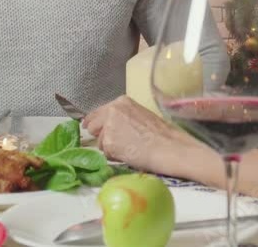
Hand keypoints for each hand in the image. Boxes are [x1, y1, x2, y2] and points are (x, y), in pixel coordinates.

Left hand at [84, 96, 201, 174]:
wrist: (169, 148)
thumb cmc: (162, 135)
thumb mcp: (141, 116)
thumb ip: (123, 117)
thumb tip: (109, 127)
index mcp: (121, 101)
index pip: (98, 112)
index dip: (94, 122)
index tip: (88, 127)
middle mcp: (112, 110)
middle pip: (93, 125)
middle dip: (100, 135)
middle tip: (116, 143)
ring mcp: (109, 126)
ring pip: (100, 141)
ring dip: (109, 147)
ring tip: (129, 149)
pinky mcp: (109, 142)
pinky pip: (106, 153)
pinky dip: (114, 156)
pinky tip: (128, 154)